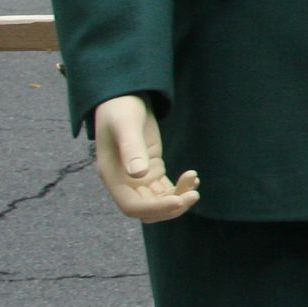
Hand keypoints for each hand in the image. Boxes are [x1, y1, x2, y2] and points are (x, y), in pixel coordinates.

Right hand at [91, 95, 198, 222]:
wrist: (125, 97)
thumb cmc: (121, 109)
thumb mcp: (126, 125)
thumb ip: (132, 148)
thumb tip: (138, 175)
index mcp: (112, 176)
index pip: (131, 205)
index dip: (155, 208)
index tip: (178, 201)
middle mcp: (123, 182)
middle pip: (147, 209)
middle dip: (170, 207)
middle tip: (194, 195)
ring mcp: (137, 177)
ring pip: (158, 200)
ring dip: (178, 197)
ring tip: (195, 180)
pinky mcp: (151, 170)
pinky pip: (165, 189)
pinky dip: (179, 188)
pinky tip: (193, 178)